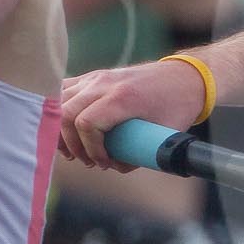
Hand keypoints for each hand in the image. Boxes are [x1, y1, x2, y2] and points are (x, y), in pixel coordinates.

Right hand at [58, 61, 207, 168]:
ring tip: (73, 150)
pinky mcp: (92, 76)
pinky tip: (67, 129)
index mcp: (123, 97)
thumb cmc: (177, 106)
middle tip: (88, 161)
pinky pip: (63, 91)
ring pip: (59, 102)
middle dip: (72, 144)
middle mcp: (104, 83)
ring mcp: (96, 77)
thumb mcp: (164, 135)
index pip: (87, 124)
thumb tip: (115, 166)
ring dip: (61, 130)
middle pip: (66, 114)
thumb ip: (139, 154)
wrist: (184, 77)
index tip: (104, 162)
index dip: (90, 149)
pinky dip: (59, 111)